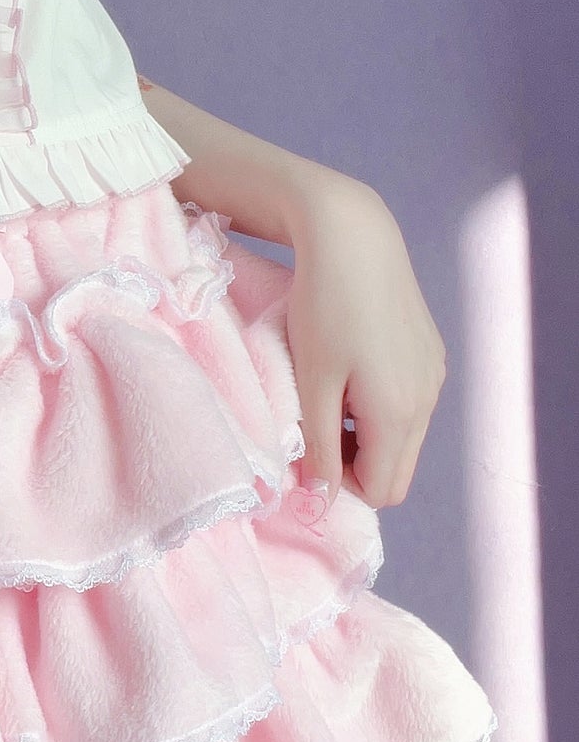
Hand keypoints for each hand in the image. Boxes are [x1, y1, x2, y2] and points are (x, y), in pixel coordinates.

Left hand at [284, 180, 447, 510]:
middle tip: (314, 435)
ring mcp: (434, 377)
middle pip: (396, 472)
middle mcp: (428, 399)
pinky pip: (408, 408)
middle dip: (355, 468)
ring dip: (363, 439)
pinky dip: (377, 411)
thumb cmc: (323, 310)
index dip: (339, 486)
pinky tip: (348, 376)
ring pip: (402, 441)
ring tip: (327, 401)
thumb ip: (318, 449)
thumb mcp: (312, 386)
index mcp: (399, 412)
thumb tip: (319, 501)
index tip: (306, 455)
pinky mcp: (431, 357)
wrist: (354, 240)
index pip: (380, 490)